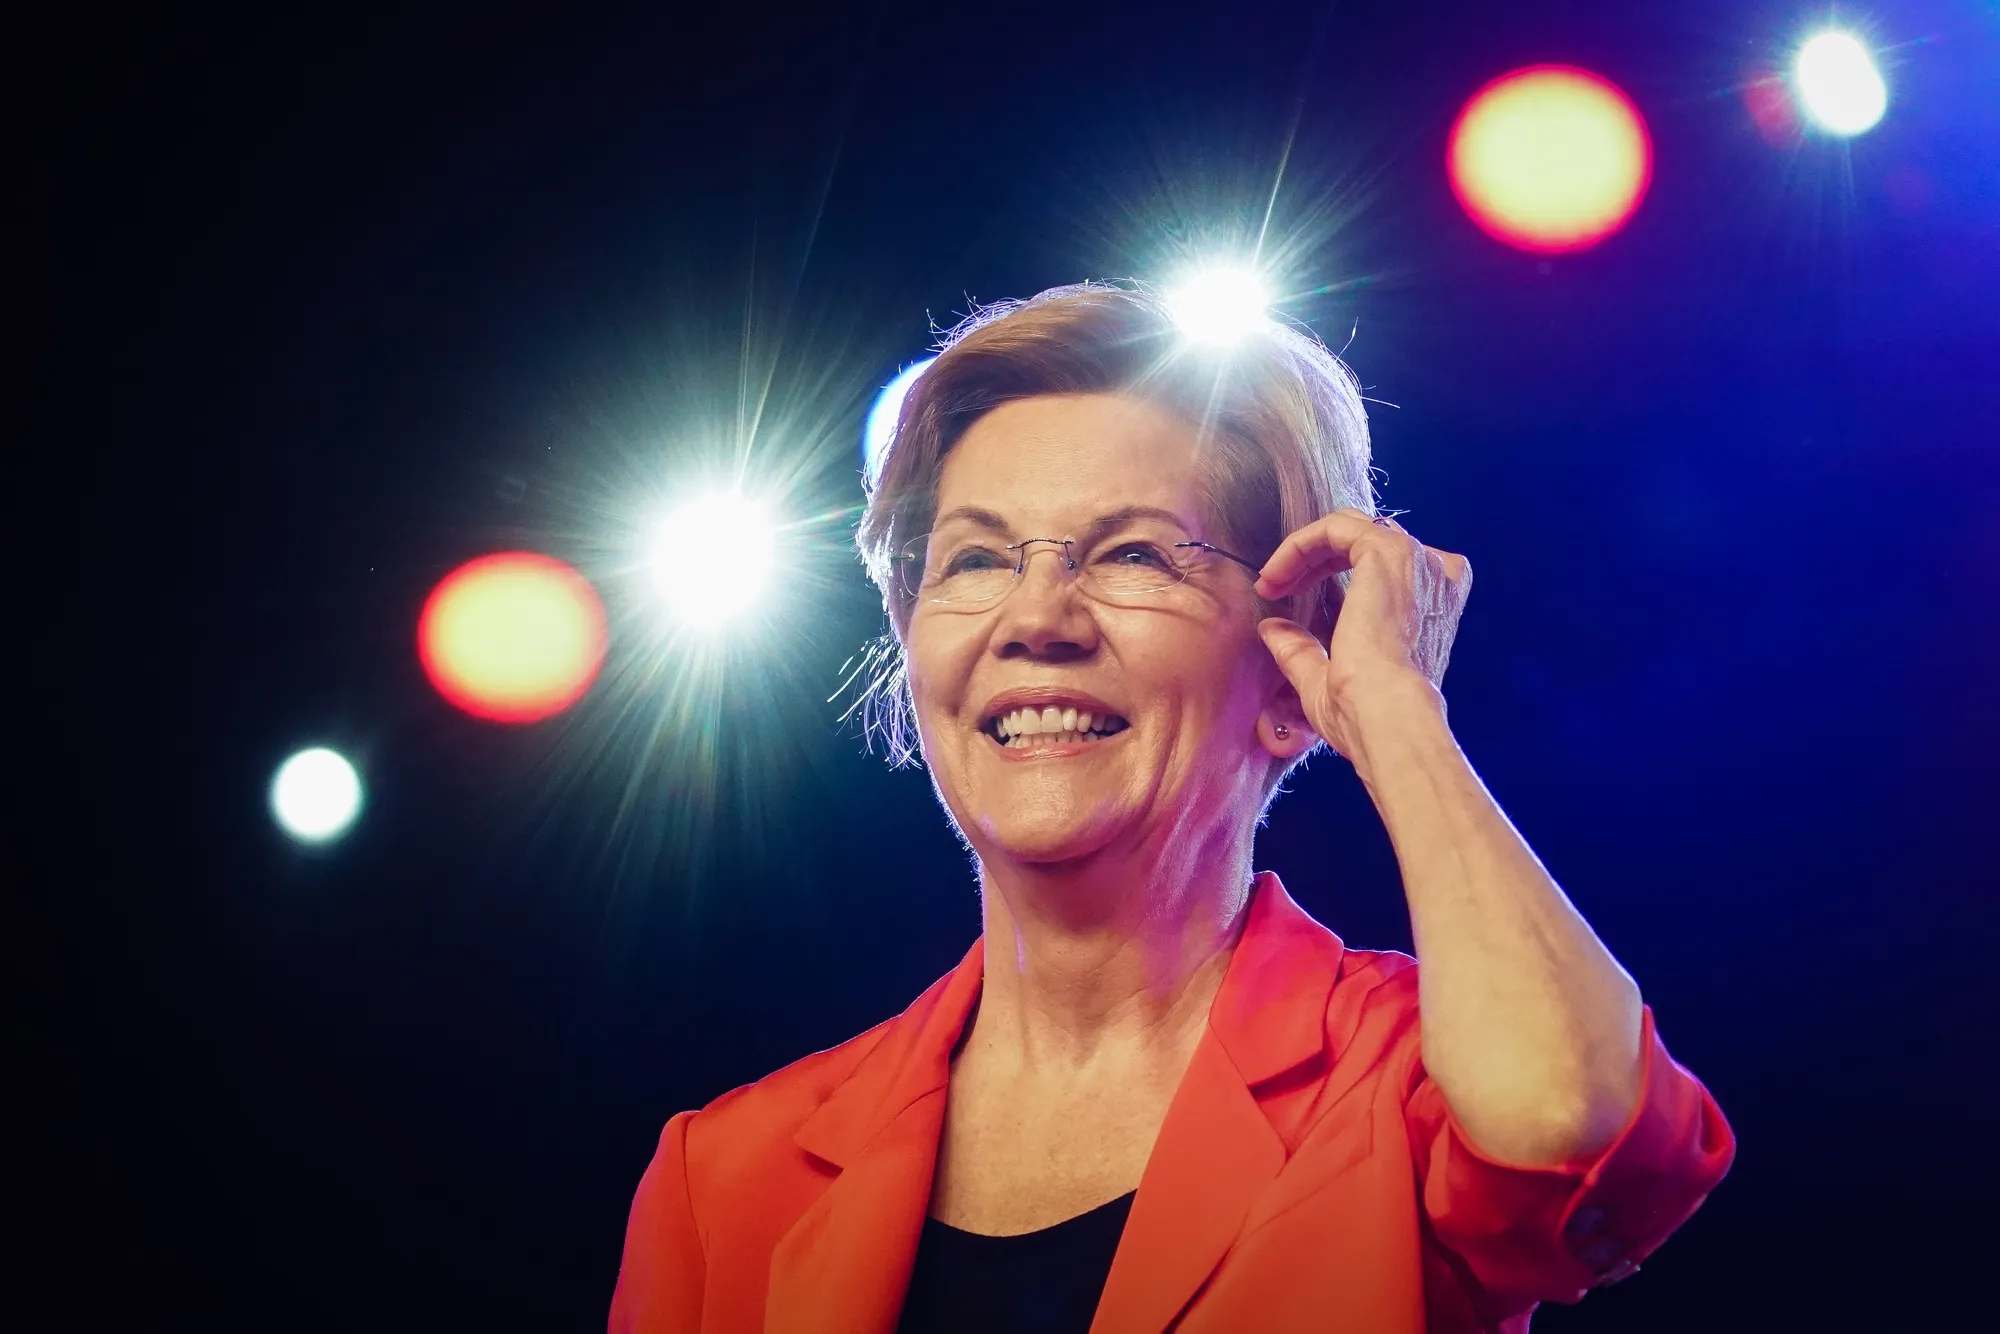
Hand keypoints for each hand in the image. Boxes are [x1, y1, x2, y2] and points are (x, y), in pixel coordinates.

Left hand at [1253, 510, 1471, 757]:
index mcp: (1433, 605)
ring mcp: (1415, 561)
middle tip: (1274, 587)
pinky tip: (1275, 575)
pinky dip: (1299, 544)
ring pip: (1350, 528)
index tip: (1288, 598)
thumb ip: (1302, 650)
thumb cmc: (1365, 712)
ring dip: (1304, 551)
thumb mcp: (1325, 679)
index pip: (1383, 565)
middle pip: (1366, 540)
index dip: (1329, 572)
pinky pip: (1336, 527)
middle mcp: (1434, 576)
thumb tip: (1272, 630)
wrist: (1386, 714)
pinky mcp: (1388, 551)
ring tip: (1271, 582)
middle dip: (1314, 559)